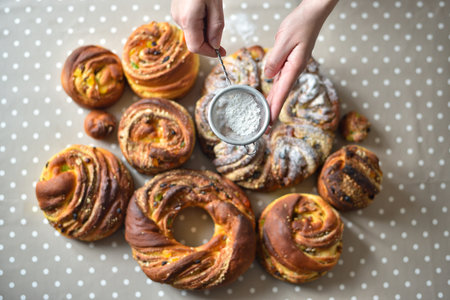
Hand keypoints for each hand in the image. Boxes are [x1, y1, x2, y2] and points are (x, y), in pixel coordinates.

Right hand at [171, 0, 225, 56]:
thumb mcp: (215, 4)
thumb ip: (215, 27)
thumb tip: (215, 45)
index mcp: (188, 20)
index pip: (196, 47)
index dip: (210, 52)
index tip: (221, 52)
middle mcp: (179, 19)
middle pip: (195, 41)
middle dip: (209, 41)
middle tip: (219, 30)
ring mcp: (177, 15)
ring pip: (193, 33)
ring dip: (205, 31)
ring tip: (211, 13)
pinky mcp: (178, 12)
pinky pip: (190, 25)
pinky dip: (200, 24)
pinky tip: (205, 11)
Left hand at [264, 0, 337, 122]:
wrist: (311, 15)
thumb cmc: (301, 24)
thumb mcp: (284, 40)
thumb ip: (275, 59)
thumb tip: (268, 76)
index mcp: (294, 67)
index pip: (282, 92)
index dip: (275, 108)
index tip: (269, 122)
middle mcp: (294, 70)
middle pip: (281, 94)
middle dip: (273, 111)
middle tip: (265, 128)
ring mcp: (292, 67)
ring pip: (280, 89)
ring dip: (273, 103)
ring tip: (265, 118)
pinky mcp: (289, 62)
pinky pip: (279, 80)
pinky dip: (274, 91)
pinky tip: (270, 98)